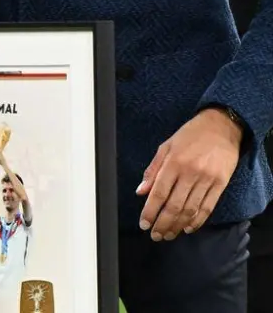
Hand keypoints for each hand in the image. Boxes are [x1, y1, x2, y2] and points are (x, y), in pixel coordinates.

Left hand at [137, 108, 242, 239]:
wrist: (221, 127)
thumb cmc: (191, 135)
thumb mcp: (166, 146)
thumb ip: (153, 170)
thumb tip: (141, 191)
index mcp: (174, 163)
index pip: (159, 193)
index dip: (150, 211)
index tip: (144, 223)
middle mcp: (190, 173)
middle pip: (174, 206)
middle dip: (163, 223)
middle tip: (155, 235)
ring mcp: (207, 180)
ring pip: (190, 209)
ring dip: (178, 225)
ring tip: (168, 235)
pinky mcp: (221, 184)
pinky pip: (208, 207)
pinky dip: (197, 220)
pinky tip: (188, 228)